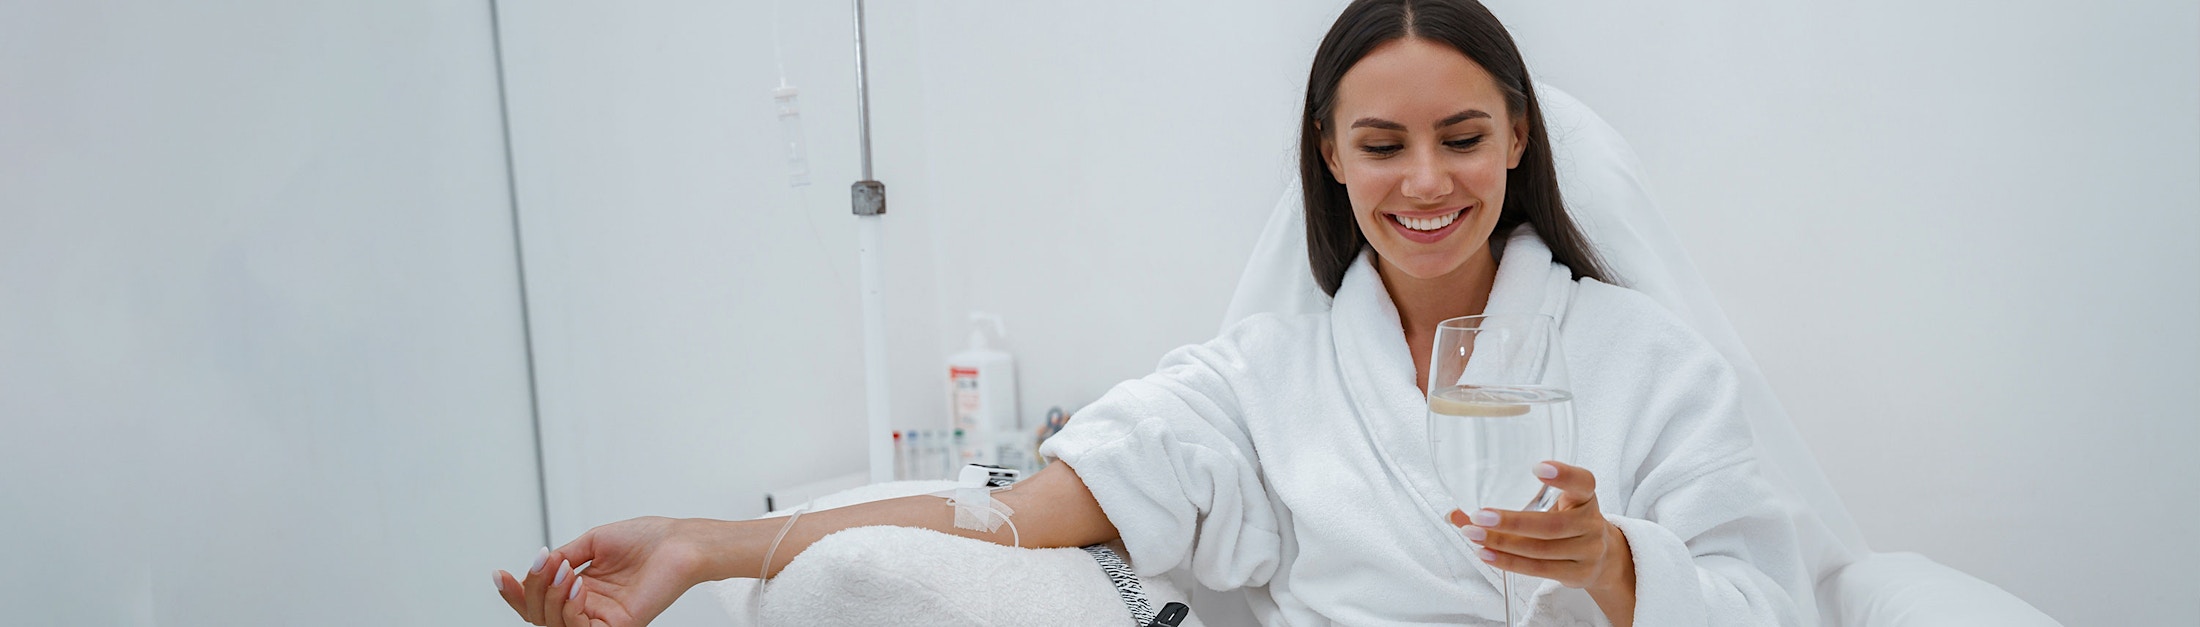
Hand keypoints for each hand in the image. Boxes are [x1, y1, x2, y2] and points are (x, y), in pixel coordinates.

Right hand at [493, 517, 713, 626]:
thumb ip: (562, 557)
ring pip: (553, 623)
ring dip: (549, 595)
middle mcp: (589, 607)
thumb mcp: (592, 542)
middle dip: (531, 590)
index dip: (516, 593)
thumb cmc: (648, 539)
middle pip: (539, 615)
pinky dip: (569, 607)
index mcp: (582, 589)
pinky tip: (576, 584)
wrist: (680, 541)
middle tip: (545, 564)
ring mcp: (603, 620)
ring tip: (565, 570)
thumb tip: (538, 566)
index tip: (499, 574)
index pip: (539, 601)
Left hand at [1447, 461, 1633, 594]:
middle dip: (1511, 522)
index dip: (1564, 475)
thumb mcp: (1548, 506)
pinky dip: (1509, 562)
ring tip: (1474, 536)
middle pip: (1551, 525)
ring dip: (1503, 544)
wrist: (1600, 559)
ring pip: (1541, 550)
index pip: (1583, 482)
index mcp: (1585, 497)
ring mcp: (1588, 551)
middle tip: (1479, 516)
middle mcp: (1590, 523)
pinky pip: (1539, 570)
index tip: (1538, 467)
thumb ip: (1509, 504)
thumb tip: (1454, 513)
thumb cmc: (1565, 524)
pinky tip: (1487, 555)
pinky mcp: (1578, 574)